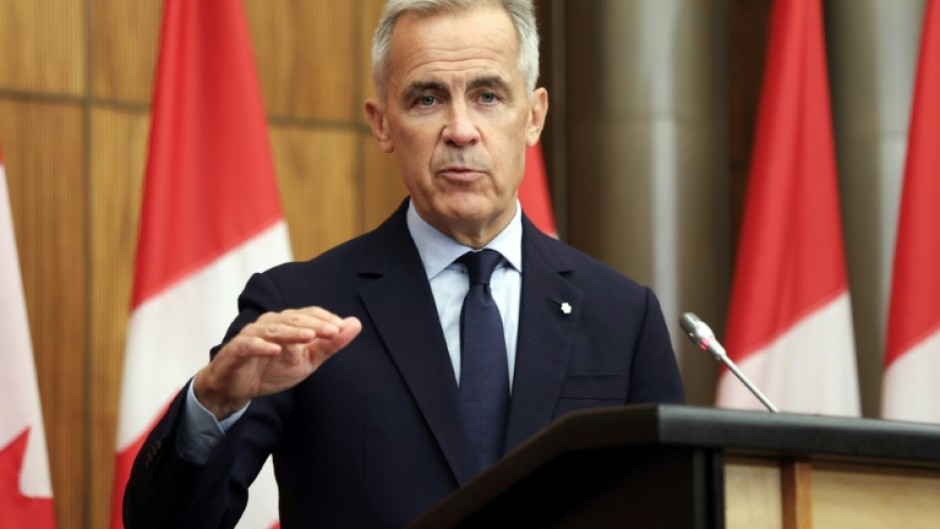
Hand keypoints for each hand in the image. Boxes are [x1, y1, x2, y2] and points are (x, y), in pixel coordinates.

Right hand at [194, 307, 361, 418]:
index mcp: (287, 323)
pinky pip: (248, 344)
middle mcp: (270, 323)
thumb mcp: (307, 361)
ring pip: (273, 329)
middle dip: (315, 324)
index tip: (342, 328)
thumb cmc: (272, 369)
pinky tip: (275, 350)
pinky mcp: (236, 349)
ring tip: (309, 336)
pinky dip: (261, 346)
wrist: (239, 388)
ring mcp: (252, 335)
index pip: (309, 314)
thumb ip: (329, 344)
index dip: (325, 319)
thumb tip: (356, 324)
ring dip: (292, 332)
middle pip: (293, 318)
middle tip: (333, 331)